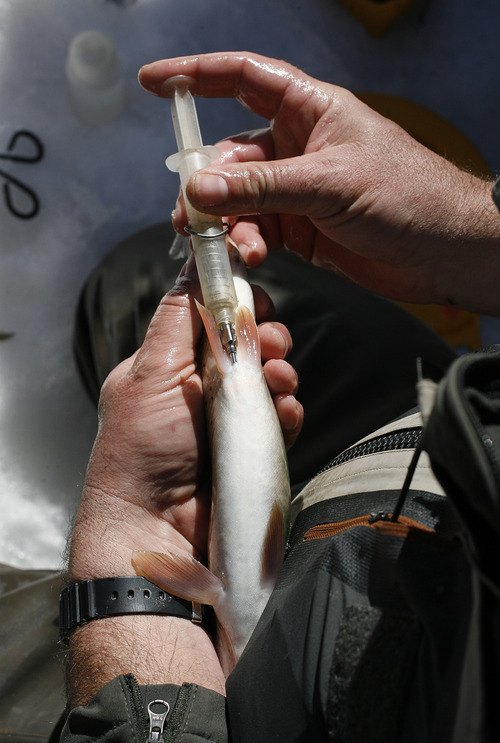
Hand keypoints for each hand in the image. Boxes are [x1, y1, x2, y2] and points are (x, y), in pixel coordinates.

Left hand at [66, 255, 300, 704]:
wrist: (157, 527)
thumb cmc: (142, 448)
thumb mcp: (150, 371)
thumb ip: (176, 318)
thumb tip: (193, 266)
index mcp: (169, 366)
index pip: (211, 320)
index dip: (236, 305)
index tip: (254, 299)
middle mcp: (200, 389)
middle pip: (246, 346)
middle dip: (265, 338)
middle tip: (270, 343)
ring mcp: (227, 421)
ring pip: (268, 379)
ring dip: (280, 372)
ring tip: (277, 381)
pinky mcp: (250, 450)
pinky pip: (280, 418)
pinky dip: (288, 411)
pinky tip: (285, 412)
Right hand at [139, 52, 499, 314]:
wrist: (443, 251)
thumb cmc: (407, 195)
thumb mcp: (329, 183)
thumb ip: (262, 188)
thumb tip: (198, 188)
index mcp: (309, 109)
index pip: (242, 78)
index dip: (196, 76)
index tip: (155, 85)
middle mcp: (297, 145)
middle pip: (230, 156)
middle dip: (208, 186)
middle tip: (193, 216)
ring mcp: (295, 190)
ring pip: (238, 200)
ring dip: (228, 224)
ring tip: (233, 247)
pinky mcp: (299, 229)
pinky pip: (255, 232)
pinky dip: (245, 246)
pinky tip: (249, 259)